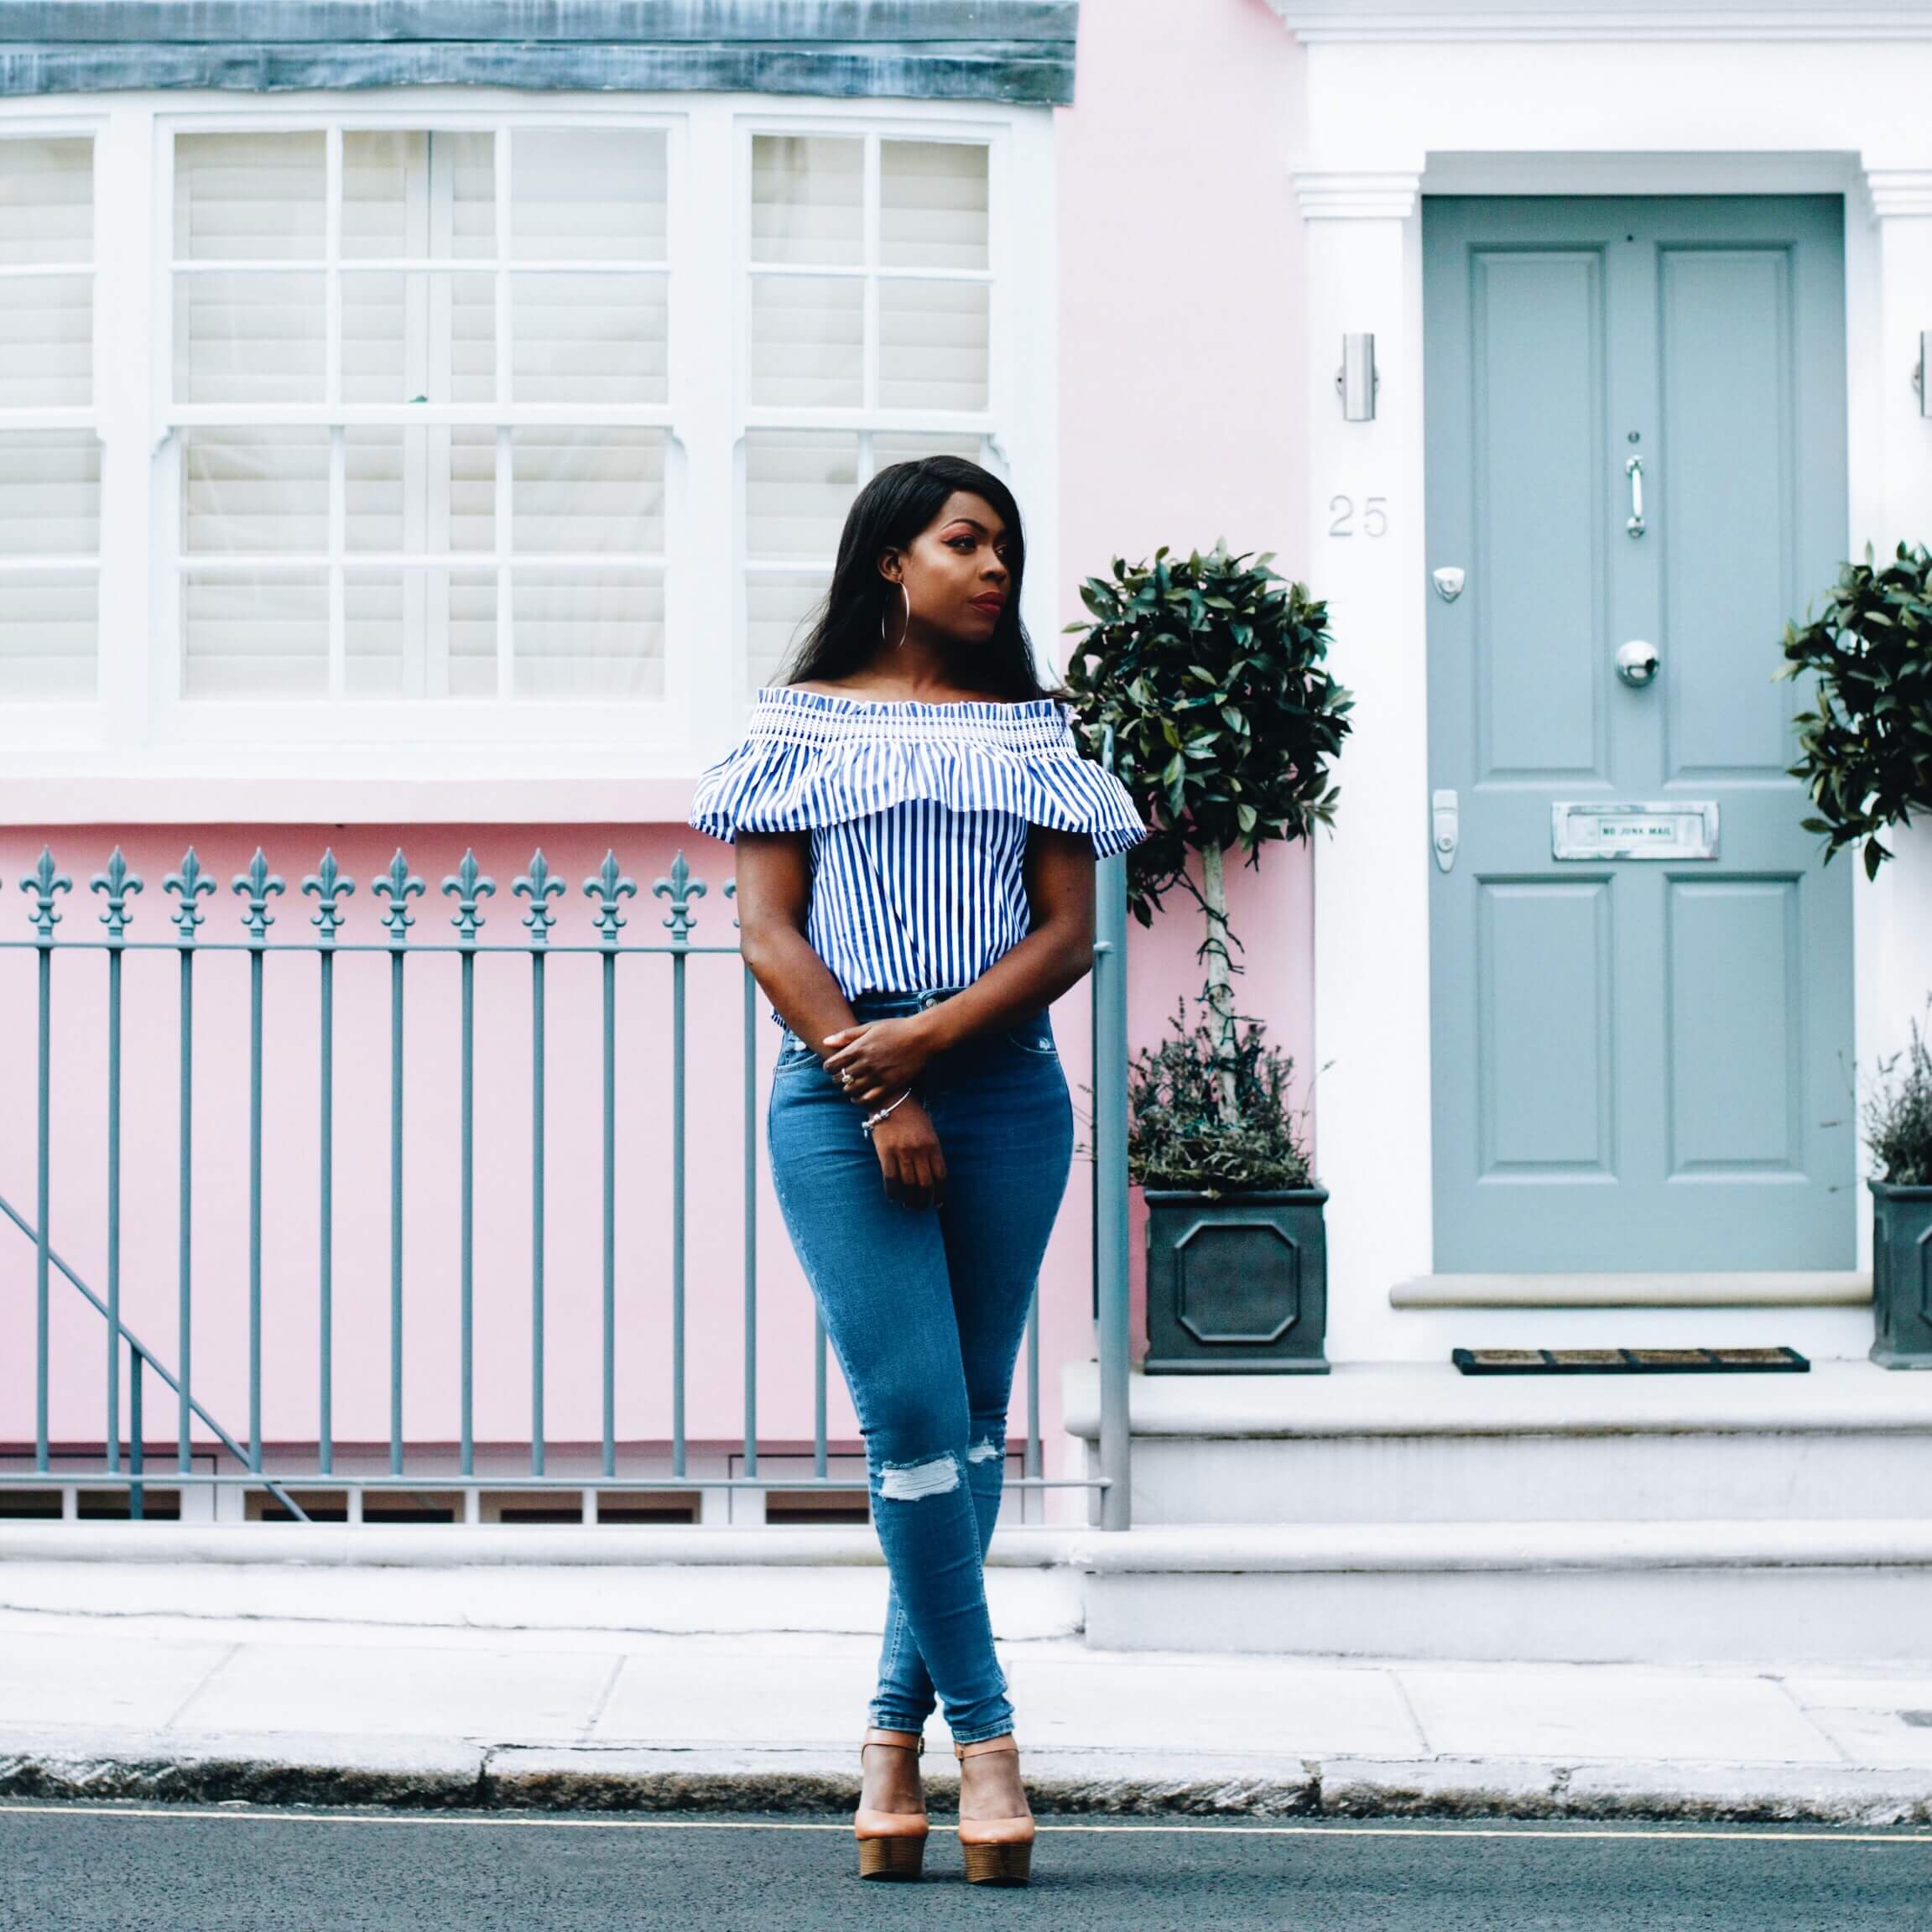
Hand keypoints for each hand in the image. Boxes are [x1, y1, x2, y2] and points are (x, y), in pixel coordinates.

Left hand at [821, 1014, 933, 1109]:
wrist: (922, 1037)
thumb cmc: (896, 1028)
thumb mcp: (870, 1027)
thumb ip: (846, 1035)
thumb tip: (825, 1041)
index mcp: (859, 1048)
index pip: (832, 1065)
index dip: (828, 1068)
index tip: (832, 1067)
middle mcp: (866, 1063)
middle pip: (840, 1079)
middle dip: (837, 1078)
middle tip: (842, 1076)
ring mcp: (878, 1076)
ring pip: (852, 1090)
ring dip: (848, 1089)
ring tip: (851, 1086)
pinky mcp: (890, 1085)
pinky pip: (868, 1100)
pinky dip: (860, 1100)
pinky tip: (860, 1097)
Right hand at [870, 1094, 946, 1210]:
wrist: (891, 1099)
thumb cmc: (912, 1116)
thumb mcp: (929, 1131)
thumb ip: (932, 1151)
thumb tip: (933, 1175)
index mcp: (933, 1145)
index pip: (940, 1176)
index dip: (940, 1193)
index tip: (938, 1203)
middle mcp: (919, 1150)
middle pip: (925, 1184)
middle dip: (924, 1200)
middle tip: (921, 1208)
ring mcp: (902, 1151)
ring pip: (908, 1184)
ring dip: (909, 1199)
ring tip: (909, 1206)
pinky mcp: (885, 1152)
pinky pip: (890, 1177)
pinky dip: (893, 1191)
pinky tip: (894, 1197)